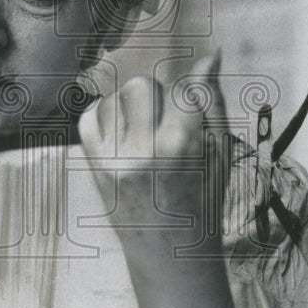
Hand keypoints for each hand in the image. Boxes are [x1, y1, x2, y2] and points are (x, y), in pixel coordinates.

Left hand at [78, 51, 225, 269]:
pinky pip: (88, 118)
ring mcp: (115, 160)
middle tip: (164, 121)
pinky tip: (121, 133)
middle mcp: (145, 150)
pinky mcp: (95, 169)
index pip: (182, 88)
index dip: (190, 86)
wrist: (170, 252)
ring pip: (112, 98)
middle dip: (155, 95)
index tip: (197, 86)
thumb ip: (212, 101)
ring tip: (143, 131)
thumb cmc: (202, 200)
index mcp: (184, 145)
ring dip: (128, 105)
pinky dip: (103, 117)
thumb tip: (211, 55)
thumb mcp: (218, 153)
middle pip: (141, 85)